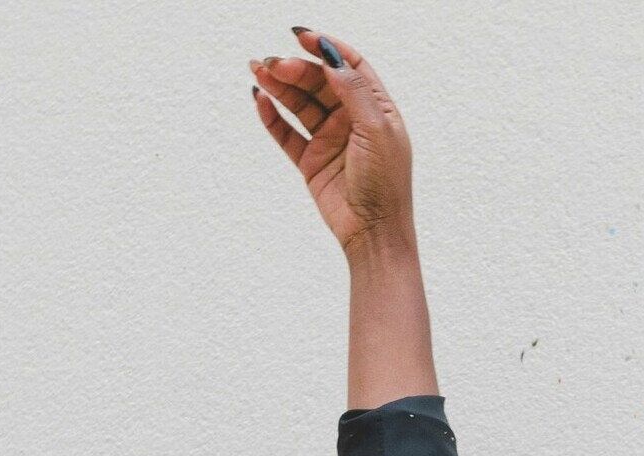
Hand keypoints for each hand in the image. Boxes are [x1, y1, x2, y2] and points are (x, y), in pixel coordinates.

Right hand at [249, 30, 415, 260]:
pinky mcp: (311, 161)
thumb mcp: (376, 130)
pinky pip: (287, 133)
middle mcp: (352, 120)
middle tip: (274, 64)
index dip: (326, 48)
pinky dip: (272, 117)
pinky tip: (260, 101)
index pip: (350, 66)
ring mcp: (330, 139)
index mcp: (376, 108)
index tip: (302, 37)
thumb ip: (354, 91)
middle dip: (296, 69)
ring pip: (300, 104)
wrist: (373, 231)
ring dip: (279, 86)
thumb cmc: (386, 183)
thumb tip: (331, 56)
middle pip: (319, 82)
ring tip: (258, 71)